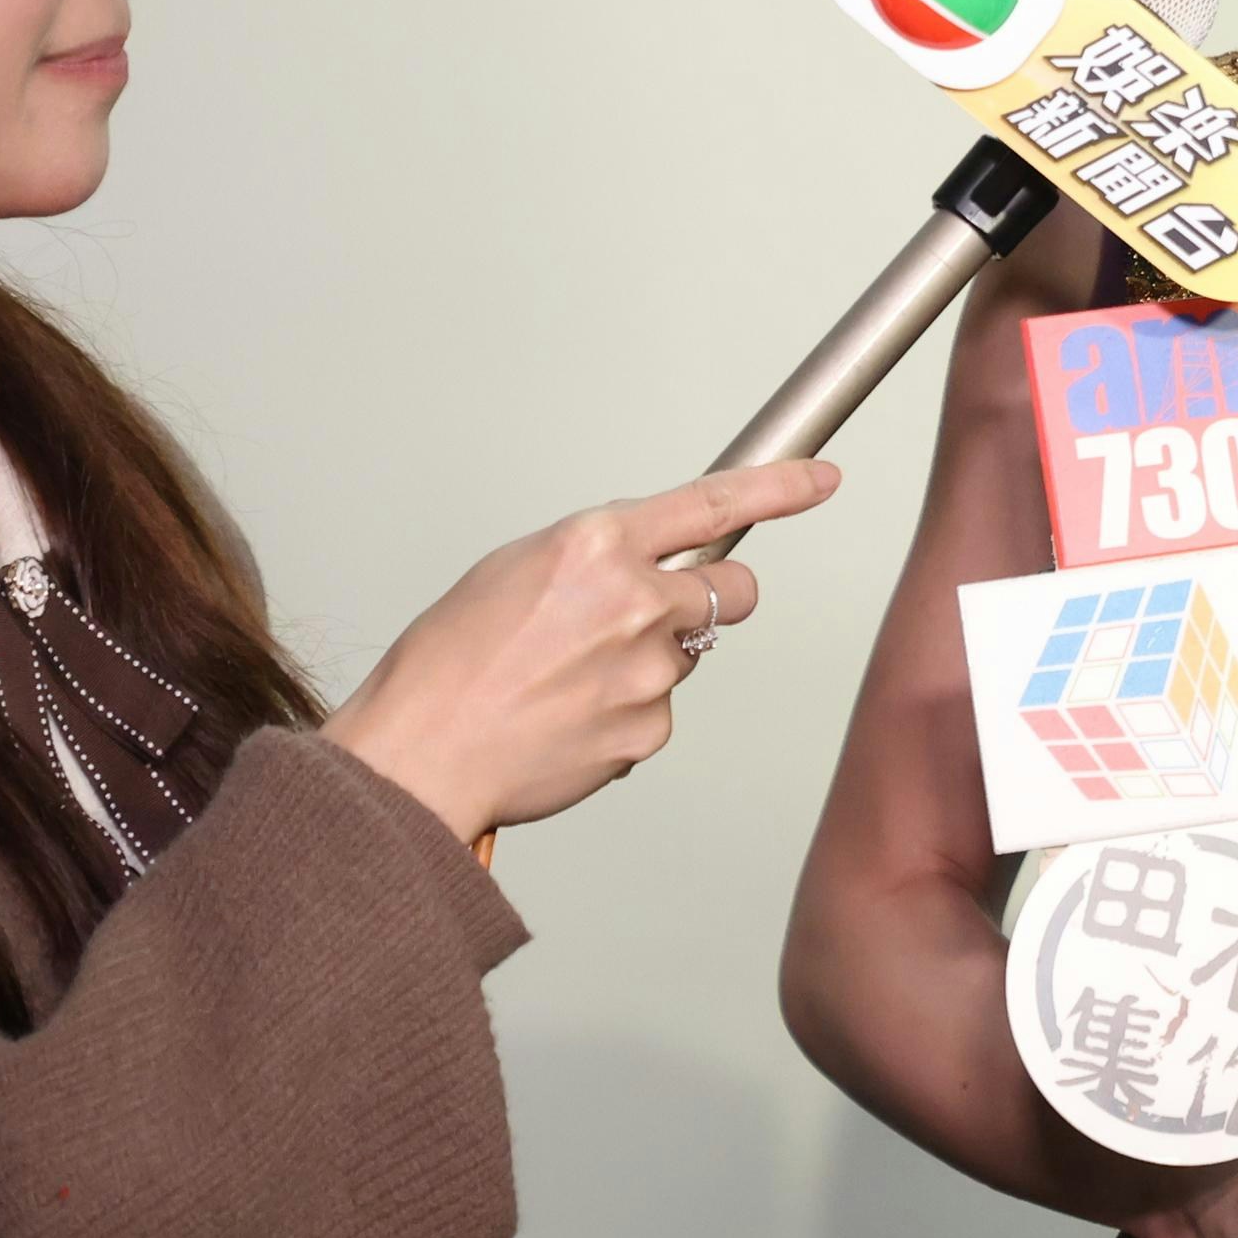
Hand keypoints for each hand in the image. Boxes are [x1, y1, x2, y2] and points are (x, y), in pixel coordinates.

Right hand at [322, 460, 841, 838]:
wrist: (417, 756)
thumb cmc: (446, 665)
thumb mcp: (513, 572)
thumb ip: (594, 560)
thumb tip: (639, 565)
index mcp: (596, 545)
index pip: (713, 503)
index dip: (779, 489)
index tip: (820, 481)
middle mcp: (636, 600)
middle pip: (731, 592)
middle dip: (706, 602)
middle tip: (642, 624)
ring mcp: (651, 669)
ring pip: (685, 654)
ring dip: (645, 664)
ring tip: (564, 684)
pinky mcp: (651, 730)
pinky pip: (657, 712)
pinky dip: (622, 716)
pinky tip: (565, 720)